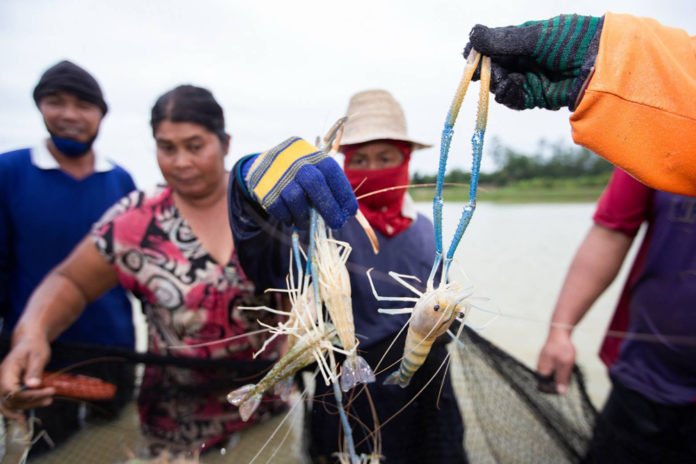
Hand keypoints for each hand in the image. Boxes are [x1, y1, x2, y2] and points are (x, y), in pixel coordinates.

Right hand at [0, 334, 54, 419]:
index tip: (48, 391)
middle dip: (30, 402)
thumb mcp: (39, 355)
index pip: (11, 390)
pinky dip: (17, 410)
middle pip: (9, 400)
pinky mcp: (9, 389)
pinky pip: (9, 403)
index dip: (27, 396)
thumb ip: (35, 371)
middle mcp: (1, 380)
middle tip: (51, 397)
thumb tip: (32, 386)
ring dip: (28, 406)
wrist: (29, 342)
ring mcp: (3, 385)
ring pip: (10, 404)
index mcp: (7, 370)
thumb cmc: (35, 346)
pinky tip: (23, 418)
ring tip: (49, 401)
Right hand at [245, 137, 357, 228]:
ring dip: (305, 216)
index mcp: (311, 154)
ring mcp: (278, 174)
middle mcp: (294, 160)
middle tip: (337, 224)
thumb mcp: (312, 168)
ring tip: (308, 223)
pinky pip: (279, 208)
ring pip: (296, 199)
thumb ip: (327, 186)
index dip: (344, 192)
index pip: (331, 170)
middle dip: (329, 207)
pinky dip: (288, 217)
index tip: (350, 211)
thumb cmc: (297, 172)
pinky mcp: (264, 188)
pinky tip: (292, 218)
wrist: (260, 165)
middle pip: (314, 183)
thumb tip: (343, 213)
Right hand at [464, 14, 602, 109]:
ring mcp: (530, 78)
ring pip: (501, 86)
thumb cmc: (572, 41)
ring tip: (507, 81)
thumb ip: (503, 40)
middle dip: (487, 72)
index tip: (469, 58)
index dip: (479, 53)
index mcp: (523, 39)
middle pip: (493, 68)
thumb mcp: (535, 38)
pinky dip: (510, 96)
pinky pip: (514, 99)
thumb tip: (472, 34)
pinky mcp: (536, 96)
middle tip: (484, 74)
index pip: (493, 46)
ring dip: (498, 85)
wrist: (601, 65)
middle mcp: (524, 58)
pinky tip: (513, 89)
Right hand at [536, 327, 575, 393]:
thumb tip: (560, 393)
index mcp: (542, 371)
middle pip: (547, 383)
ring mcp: (543, 363)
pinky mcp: (547, 359)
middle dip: (557, 382)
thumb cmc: (562, 348)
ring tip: (567, 368)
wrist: (559, 331)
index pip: (542, 388)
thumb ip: (562, 379)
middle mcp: (540, 368)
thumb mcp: (565, 365)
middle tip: (568, 376)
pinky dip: (559, 369)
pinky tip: (565, 363)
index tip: (562, 387)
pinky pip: (552, 369)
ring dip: (559, 375)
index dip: (551, 391)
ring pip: (550, 375)